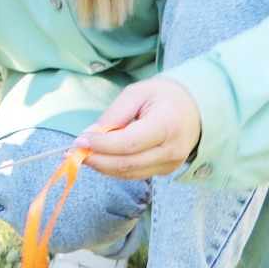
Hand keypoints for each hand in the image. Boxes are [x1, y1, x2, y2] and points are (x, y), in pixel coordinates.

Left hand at [74, 77, 200, 178]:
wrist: (195, 109)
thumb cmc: (163, 96)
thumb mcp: (136, 93)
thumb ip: (114, 114)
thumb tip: (91, 134)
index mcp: (166, 126)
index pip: (129, 143)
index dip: (102, 145)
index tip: (80, 140)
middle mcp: (172, 150)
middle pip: (127, 164)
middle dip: (96, 159)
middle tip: (73, 152)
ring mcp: (170, 165)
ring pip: (129, 173)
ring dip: (102, 166)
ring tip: (82, 154)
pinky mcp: (166, 171)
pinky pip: (135, 174)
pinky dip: (114, 167)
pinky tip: (100, 157)